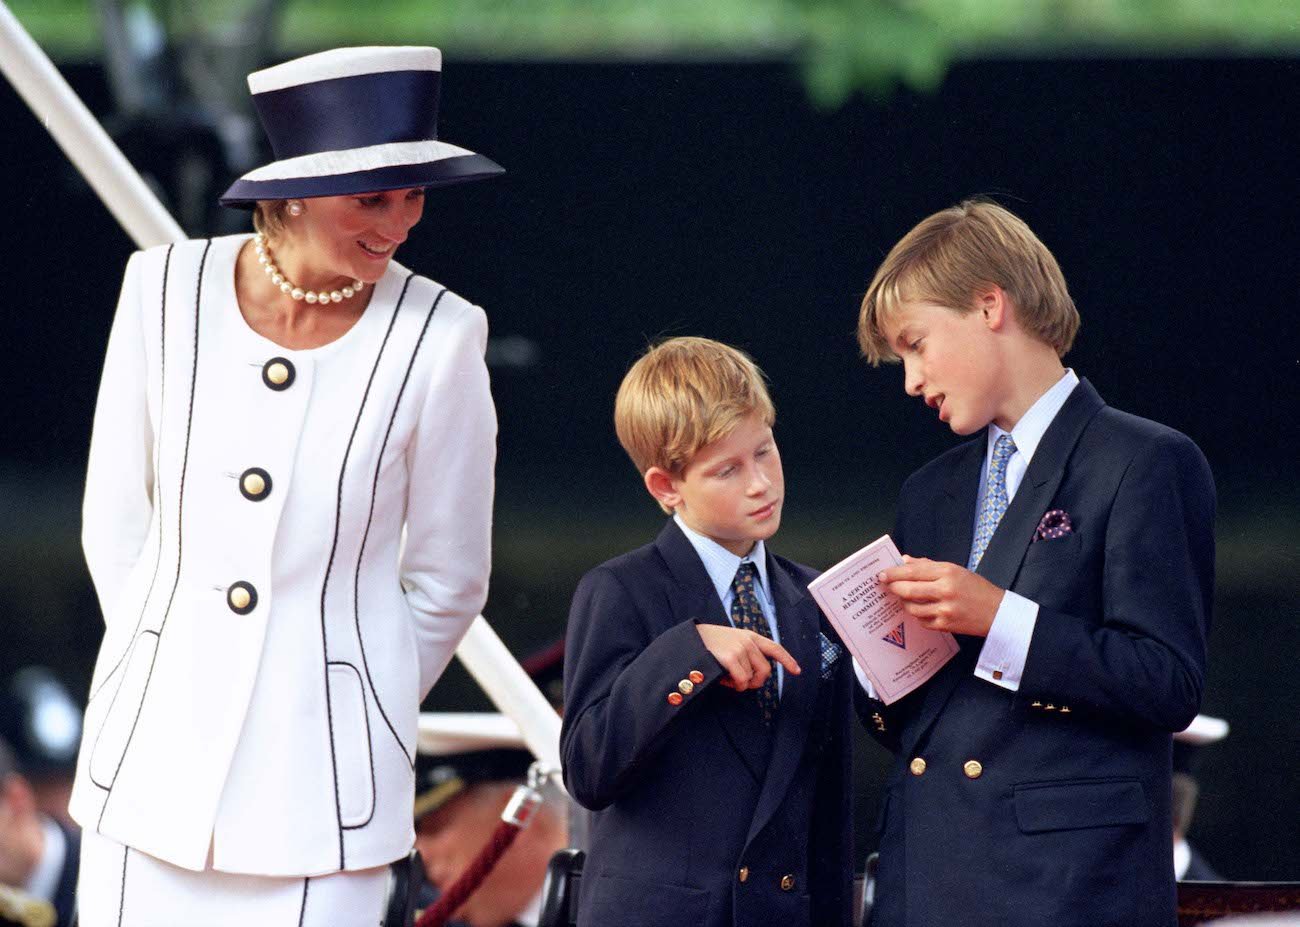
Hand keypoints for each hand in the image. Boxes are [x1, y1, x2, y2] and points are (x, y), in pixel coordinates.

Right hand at [697, 624, 800, 690]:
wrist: (691, 639)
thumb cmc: (710, 644)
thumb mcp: (732, 641)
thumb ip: (747, 652)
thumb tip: (757, 674)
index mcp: (750, 636)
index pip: (775, 648)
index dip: (787, 660)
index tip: (797, 671)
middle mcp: (748, 641)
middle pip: (765, 670)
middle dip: (756, 682)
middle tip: (743, 683)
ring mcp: (740, 649)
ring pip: (751, 678)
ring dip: (740, 683)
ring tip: (727, 677)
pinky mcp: (731, 658)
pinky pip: (741, 681)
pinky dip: (735, 686)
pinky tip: (725, 680)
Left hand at [878, 556, 1004, 636]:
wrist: (998, 612)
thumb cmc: (976, 588)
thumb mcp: (955, 570)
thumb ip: (928, 565)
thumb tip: (905, 561)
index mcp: (947, 572)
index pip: (912, 571)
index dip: (894, 573)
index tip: (882, 574)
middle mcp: (945, 590)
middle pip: (908, 589)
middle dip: (893, 588)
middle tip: (887, 586)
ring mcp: (945, 609)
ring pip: (912, 607)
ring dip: (904, 603)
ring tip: (905, 598)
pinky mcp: (946, 625)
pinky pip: (921, 620)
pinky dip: (917, 615)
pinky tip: (920, 609)